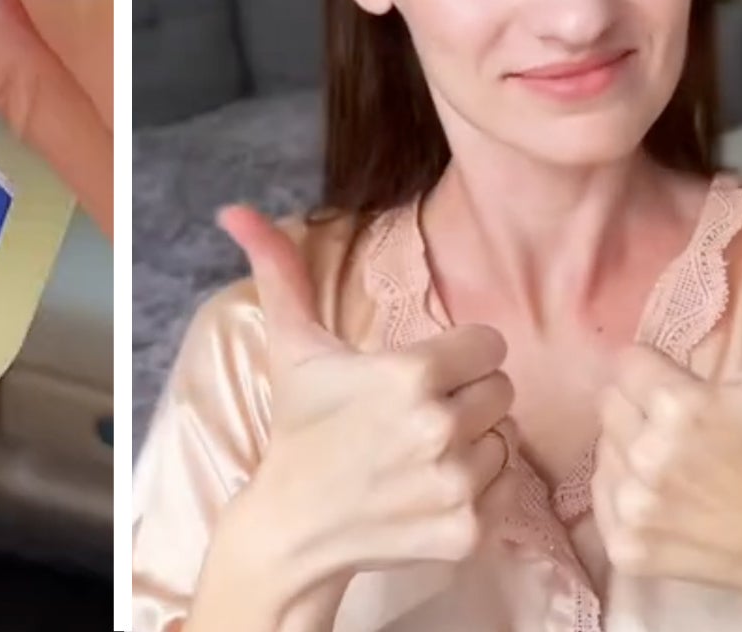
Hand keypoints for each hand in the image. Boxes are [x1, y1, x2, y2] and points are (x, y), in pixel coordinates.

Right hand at [193, 206, 514, 619]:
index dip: (461, 356)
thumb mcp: (293, 347)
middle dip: (468, 397)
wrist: (292, 529)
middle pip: (501, 390)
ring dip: (475, 443)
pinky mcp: (467, 530)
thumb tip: (234, 210)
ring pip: (506, 438)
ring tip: (424, 453)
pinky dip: (481, 489)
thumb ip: (279, 270)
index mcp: (410, 374)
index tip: (426, 374)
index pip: (490, 345)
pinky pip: (507, 487)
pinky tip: (433, 489)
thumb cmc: (300, 431)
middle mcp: (439, 428)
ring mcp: (455, 484)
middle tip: (421, 416)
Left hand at [593, 220, 741, 627]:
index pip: (628, 363)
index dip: (662, 373)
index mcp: (684, 407)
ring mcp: (635, 508)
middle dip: (644, 406)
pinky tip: (672, 495)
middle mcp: (650, 458)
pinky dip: (627, 493)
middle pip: (610, 403)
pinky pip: (601, 496)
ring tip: (684, 462)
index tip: (695, 392)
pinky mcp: (625, 547)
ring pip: (603, 448)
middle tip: (691, 427)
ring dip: (633, 447)